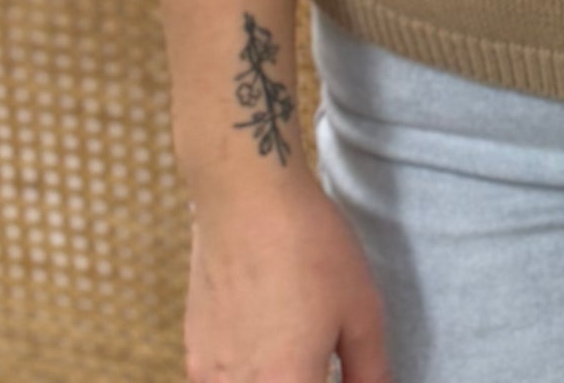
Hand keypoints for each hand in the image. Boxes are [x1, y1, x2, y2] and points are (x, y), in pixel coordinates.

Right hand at [184, 168, 390, 382]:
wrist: (247, 198)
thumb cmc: (311, 248)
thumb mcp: (362, 309)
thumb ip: (369, 369)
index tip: (341, 373)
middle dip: (303, 380)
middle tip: (323, 363)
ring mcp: (209, 375)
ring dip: (274, 379)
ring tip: (296, 348)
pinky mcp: (194, 351)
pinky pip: (221, 382)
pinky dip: (247, 376)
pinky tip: (266, 342)